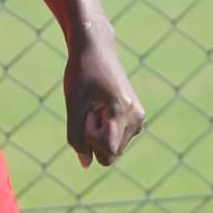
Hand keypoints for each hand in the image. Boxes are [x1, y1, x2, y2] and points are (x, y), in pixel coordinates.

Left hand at [63, 34, 144, 168]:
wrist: (95, 47)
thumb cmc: (81, 72)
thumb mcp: (73, 103)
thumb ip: (76, 135)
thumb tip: (85, 164)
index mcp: (123, 112)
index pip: (107, 152)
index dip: (89, 139)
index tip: (85, 113)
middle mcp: (137, 118)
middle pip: (110, 153)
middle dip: (93, 137)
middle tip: (88, 107)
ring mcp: (139, 118)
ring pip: (113, 148)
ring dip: (98, 133)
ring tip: (94, 104)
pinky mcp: (136, 117)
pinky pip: (115, 139)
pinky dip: (104, 128)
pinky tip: (100, 105)